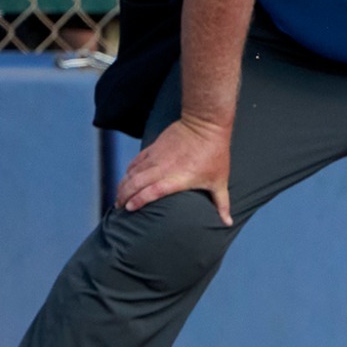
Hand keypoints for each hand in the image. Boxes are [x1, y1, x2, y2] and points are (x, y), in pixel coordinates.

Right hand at [116, 115, 234, 224]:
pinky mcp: (152, 148)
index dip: (137, 200)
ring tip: (118, 197)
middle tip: (118, 207)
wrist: (205, 124)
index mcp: (177, 178)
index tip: (129, 209)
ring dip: (122, 185)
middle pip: (135, 183)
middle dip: (123, 196)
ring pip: (131, 173)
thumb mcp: (219, 181)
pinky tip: (125, 179)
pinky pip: (135, 162)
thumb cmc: (215, 154)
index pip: (151, 192)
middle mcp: (162, 168)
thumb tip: (228, 222)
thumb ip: (221, 203)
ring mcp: (155, 157)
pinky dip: (127, 172)